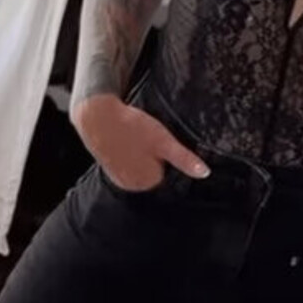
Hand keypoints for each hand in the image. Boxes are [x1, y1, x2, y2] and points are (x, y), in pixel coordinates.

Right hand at [72, 93, 208, 191]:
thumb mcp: (163, 142)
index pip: (168, 170)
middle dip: (152, 156)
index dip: (165, 153)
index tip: (157, 141)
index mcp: (149, 181)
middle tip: (144, 138)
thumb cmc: (132, 128)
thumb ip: (184, 159)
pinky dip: (127, 154)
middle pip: (153, 171)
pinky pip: (126, 164)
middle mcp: (133, 186)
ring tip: (133, 139)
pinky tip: (123, 142)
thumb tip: (204, 174)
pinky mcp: (109, 170)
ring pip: (140, 166)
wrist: (97, 117)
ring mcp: (119, 179)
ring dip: (139, 154)